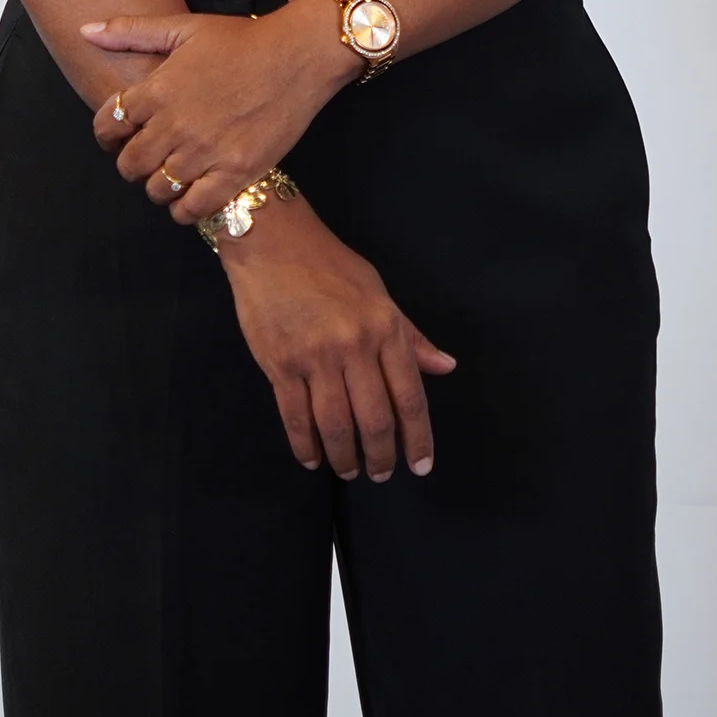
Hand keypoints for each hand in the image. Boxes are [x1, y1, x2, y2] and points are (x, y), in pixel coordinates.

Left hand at [82, 0, 354, 222]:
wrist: (298, 56)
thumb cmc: (241, 39)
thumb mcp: (183, 27)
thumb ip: (132, 31)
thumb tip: (87, 31)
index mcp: (158, 89)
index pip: (108, 125)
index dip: (107, 133)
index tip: (118, 134)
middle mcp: (176, 124)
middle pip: (130, 164)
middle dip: (131, 162)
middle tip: (146, 156)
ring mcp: (205, 152)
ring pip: (158, 189)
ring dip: (158, 185)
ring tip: (172, 174)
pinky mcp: (234, 172)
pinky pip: (193, 208)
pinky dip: (185, 209)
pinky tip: (192, 195)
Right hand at [219, 193, 455, 479]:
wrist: (272, 242)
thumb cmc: (329, 264)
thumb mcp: (377, 291)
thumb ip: (409, 335)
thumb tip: (444, 367)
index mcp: (383, 327)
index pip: (409, 395)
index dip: (418, 437)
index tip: (421, 466)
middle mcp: (354, 346)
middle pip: (374, 420)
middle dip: (381, 456)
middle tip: (381, 474)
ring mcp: (315, 358)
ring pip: (335, 426)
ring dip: (345, 458)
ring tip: (349, 471)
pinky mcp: (280, 365)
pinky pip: (295, 418)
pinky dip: (306, 446)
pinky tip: (313, 459)